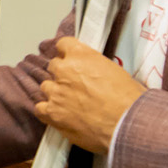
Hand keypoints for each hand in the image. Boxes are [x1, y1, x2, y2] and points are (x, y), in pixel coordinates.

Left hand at [31, 36, 145, 155]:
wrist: (126, 123)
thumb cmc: (128, 99)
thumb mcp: (115, 70)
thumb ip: (96, 67)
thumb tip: (94, 73)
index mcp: (81, 55)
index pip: (63, 44)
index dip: (67, 52)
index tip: (69, 57)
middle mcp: (64, 70)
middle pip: (53, 66)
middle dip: (62, 74)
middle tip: (75, 85)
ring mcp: (56, 92)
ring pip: (46, 87)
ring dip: (55, 92)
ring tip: (69, 102)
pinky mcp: (52, 113)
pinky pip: (40, 108)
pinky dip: (47, 110)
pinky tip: (58, 114)